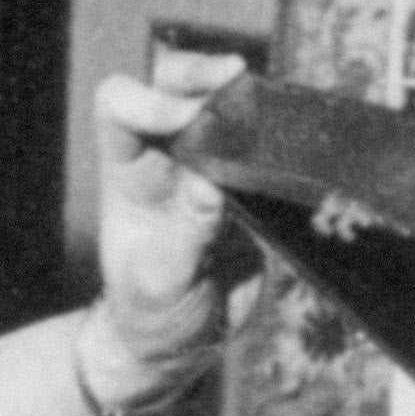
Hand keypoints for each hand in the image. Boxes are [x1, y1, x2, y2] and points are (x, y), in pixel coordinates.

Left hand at [81, 46, 248, 400]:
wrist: (183, 343)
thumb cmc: (153, 315)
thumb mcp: (162, 286)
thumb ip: (185, 238)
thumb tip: (212, 187)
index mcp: (127, 173)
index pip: (120, 105)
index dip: (150, 100)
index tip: (188, 120)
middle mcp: (164, 157)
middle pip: (171, 83)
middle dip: (201, 72)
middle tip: (236, 78)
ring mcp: (208, 165)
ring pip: (221, 103)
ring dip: (247, 97)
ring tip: (273, 111)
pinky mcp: (248, 183)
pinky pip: (261, 142)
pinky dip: (277, 133)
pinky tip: (294, 142)